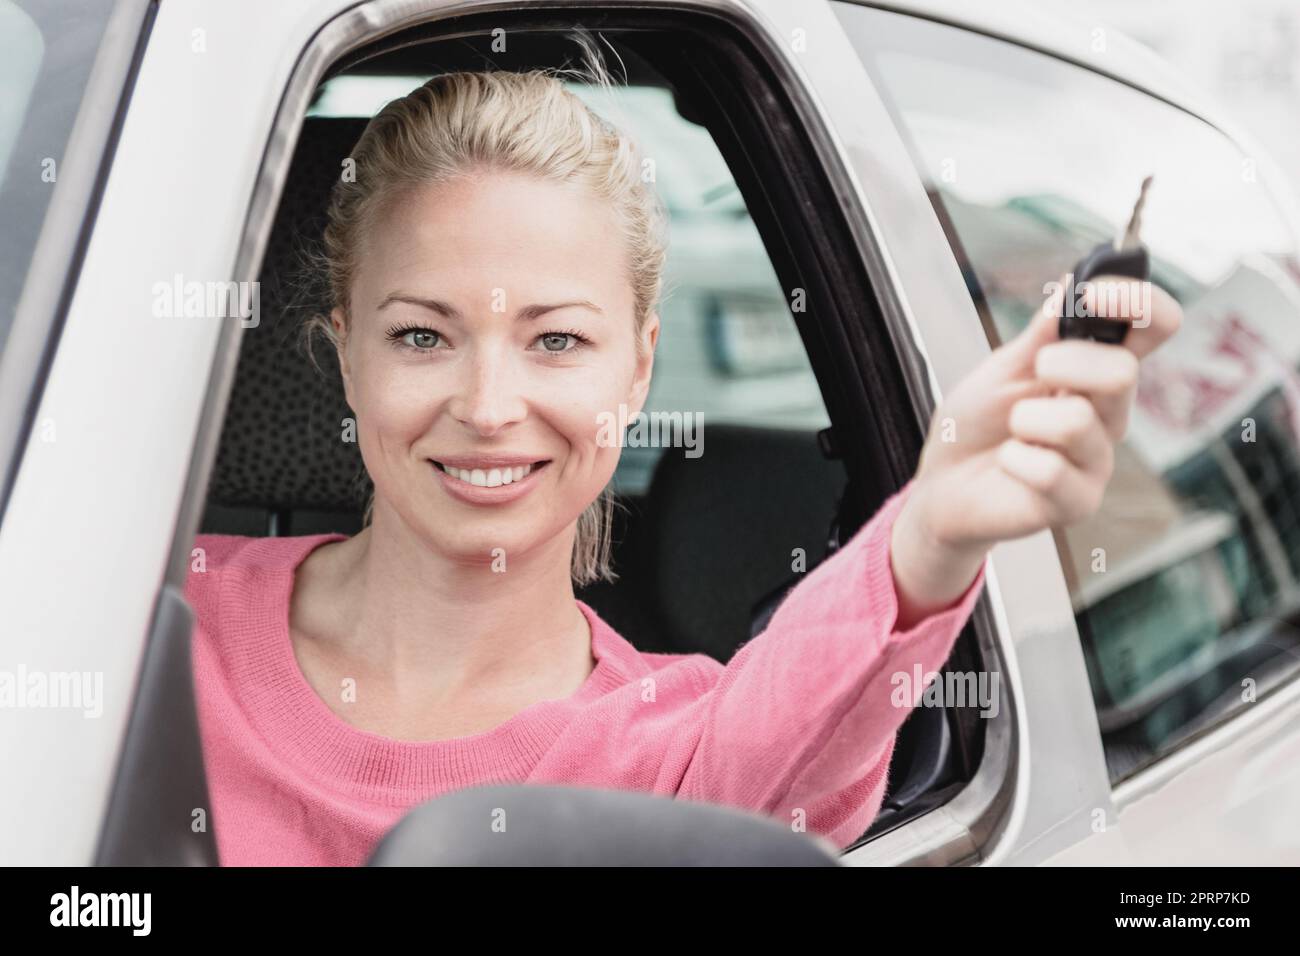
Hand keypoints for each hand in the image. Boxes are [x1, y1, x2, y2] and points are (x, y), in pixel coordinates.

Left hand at [890, 275, 1183, 626]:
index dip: (1139, 303)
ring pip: (1077, 421)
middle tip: (1034, 373)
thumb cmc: (977, 425)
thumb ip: (1041, 332)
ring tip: (1012, 433)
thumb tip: (1073, 285)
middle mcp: (1108, 414)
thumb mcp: (1003, 367)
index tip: (1094, 292)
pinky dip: (1012, 460)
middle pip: (1122, 372)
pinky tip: (1008, 466)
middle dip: (1065, 363)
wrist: (943, 485)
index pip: (1153, 329)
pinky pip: (1049, 469)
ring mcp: (1097, 459)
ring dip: (1025, 419)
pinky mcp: (1078, 501)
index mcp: (1097, 371)